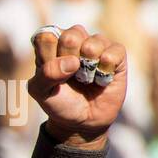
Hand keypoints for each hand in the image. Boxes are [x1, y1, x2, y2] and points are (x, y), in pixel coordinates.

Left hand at [27, 24, 126, 146]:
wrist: (82, 121)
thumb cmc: (59, 102)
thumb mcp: (40, 92)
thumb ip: (46, 74)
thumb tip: (72, 61)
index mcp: (51, 45)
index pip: (47, 36)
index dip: (48, 57)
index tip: (49, 73)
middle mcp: (74, 40)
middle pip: (71, 36)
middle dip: (69, 60)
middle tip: (70, 75)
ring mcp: (96, 45)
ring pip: (93, 42)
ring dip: (88, 68)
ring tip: (86, 79)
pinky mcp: (117, 54)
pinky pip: (114, 52)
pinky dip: (106, 69)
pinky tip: (102, 79)